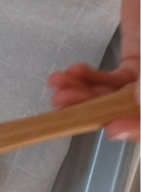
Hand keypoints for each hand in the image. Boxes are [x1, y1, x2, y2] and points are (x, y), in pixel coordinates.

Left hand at [48, 0, 139, 140]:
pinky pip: (112, 79)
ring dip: (85, 92)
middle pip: (130, 108)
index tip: (111, 128)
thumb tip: (137, 100)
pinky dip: (90, 77)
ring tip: (58, 86)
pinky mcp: (137, 62)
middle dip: (94, 107)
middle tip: (64, 102)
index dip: (136, 127)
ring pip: (117, 95)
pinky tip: (72, 73)